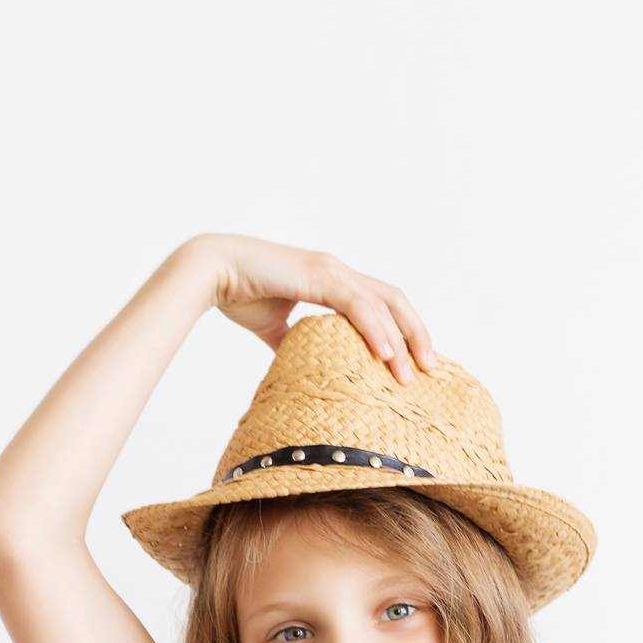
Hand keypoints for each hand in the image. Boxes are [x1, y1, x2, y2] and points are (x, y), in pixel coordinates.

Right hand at [183, 231, 436, 384]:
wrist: (211, 272)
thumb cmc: (239, 294)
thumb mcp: (274, 326)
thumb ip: (294, 342)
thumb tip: (302, 367)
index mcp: (331, 279)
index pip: (380, 303)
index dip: (402, 329)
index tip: (414, 361)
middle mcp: (337, 270)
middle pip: (394, 300)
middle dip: (416, 333)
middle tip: (431, 367)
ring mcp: (330, 270)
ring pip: (382, 303)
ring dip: (402, 338)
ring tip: (411, 372)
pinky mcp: (318, 275)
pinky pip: (357, 304)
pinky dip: (376, 329)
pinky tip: (388, 354)